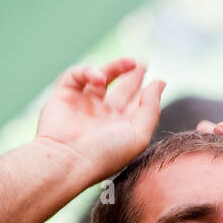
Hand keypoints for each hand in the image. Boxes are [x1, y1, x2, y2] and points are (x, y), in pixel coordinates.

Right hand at [36, 57, 165, 180]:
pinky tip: (100, 79)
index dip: (146, 92)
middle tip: (142, 64)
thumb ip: (151, 109)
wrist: (68, 160)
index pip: (135, 106)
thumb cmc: (105, 153)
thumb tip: (159, 83)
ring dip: (116, 67)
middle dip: (131, 77)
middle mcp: (101, 118)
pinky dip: (88, 71)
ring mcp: (82, 106)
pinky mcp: (63, 95)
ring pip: (100, 78)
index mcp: (119, 130)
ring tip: (131, 62)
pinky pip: (76, 75)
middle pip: (120, 92)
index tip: (158, 80)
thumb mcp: (139, 135)